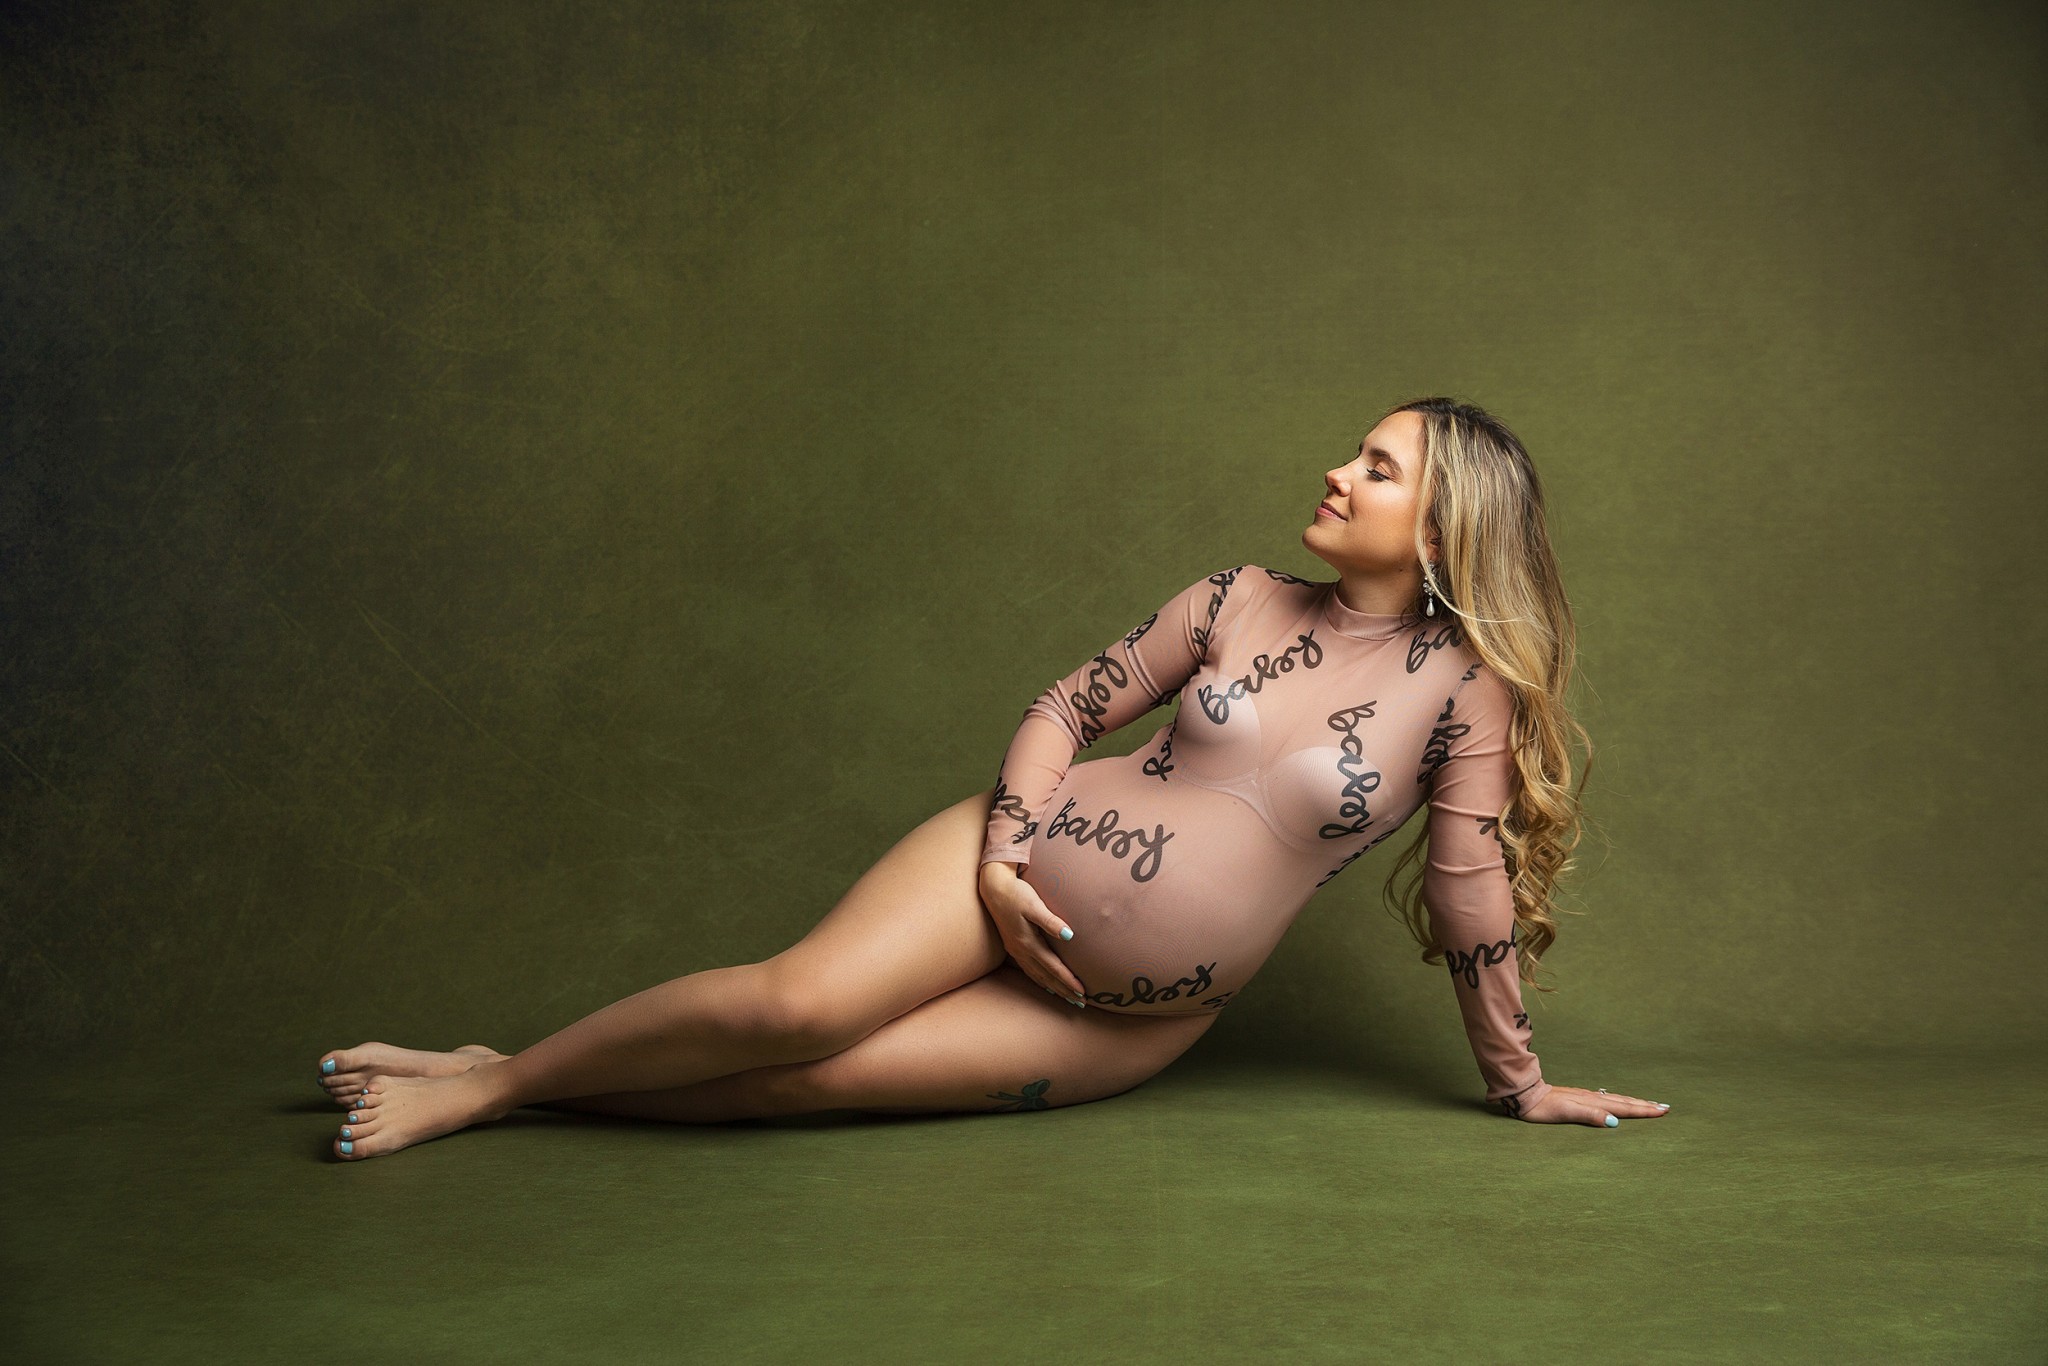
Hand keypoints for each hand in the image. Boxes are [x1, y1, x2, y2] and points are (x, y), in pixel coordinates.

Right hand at [976, 861, 1088, 1007]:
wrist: (993, 888)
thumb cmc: (1016, 894)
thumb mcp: (1034, 905)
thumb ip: (1051, 921)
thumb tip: (1069, 935)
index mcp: (1028, 943)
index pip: (1053, 967)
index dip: (1068, 981)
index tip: (1082, 992)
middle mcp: (1022, 951)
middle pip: (1046, 977)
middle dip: (1063, 990)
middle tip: (1080, 1002)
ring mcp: (1016, 950)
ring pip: (1037, 976)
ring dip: (1053, 988)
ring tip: (1067, 997)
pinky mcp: (1013, 946)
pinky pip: (1028, 970)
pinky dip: (1039, 980)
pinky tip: (1046, 984)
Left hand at [1512, 1085, 1670, 1125]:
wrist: (1525, 1095)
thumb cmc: (1543, 1107)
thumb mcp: (1566, 1113)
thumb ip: (1590, 1116)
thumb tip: (1615, 1122)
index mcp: (1593, 1102)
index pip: (1623, 1107)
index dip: (1643, 1110)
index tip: (1663, 1111)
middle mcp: (1592, 1098)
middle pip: (1624, 1102)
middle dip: (1645, 1105)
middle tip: (1665, 1107)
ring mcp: (1586, 1097)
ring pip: (1616, 1099)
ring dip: (1635, 1102)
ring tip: (1649, 1104)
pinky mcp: (1579, 1098)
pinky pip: (1606, 1099)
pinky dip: (1619, 1101)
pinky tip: (1618, 1102)